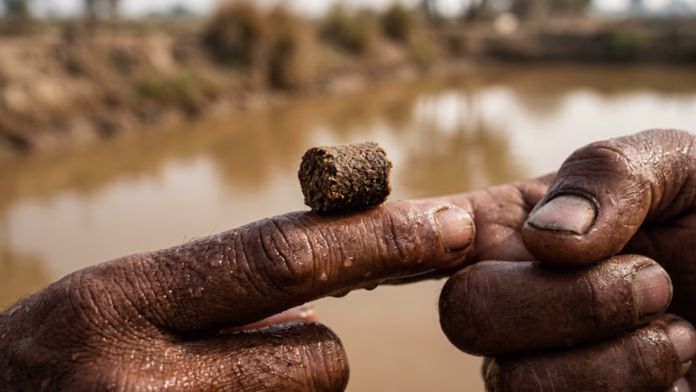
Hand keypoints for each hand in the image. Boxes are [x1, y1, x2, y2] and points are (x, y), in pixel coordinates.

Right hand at [0, 179, 552, 391]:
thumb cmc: (60, 360)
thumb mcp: (117, 300)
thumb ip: (220, 285)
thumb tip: (330, 290)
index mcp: (119, 302)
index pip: (283, 257)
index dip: (378, 237)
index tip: (453, 225)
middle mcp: (142, 382)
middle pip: (320, 352)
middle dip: (311, 344)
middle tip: (251, 349)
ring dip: (276, 389)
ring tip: (200, 387)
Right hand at [439, 129, 695, 390]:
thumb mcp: (676, 167)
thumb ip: (605, 176)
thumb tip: (542, 239)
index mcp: (522, 229)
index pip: (431, 234)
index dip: (399, 238)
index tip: (437, 233)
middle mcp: (521, 298)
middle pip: (466, 316)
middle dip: (560, 303)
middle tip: (653, 282)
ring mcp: (549, 362)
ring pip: (511, 382)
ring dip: (606, 358)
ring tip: (677, 329)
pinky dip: (631, 390)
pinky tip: (678, 365)